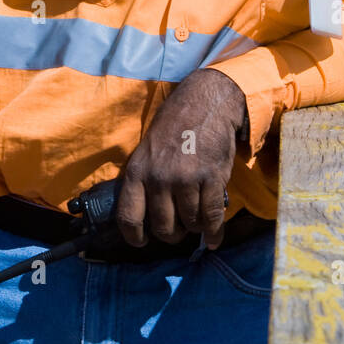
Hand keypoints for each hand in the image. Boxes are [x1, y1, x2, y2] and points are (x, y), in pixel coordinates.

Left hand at [116, 68, 245, 249]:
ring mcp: (186, 179)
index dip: (135, 236)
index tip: (142, 241)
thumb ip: (144, 178)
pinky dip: (214, 232)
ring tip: (197, 220)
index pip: (129, 216)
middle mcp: (160, 178)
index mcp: (138, 171)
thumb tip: (145, 213)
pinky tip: (214, 237)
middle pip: (163, 227)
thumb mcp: (147, 148)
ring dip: (195, 227)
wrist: (206, 103)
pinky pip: (212, 216)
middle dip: (172, 234)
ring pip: (190, 223)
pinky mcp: (212, 178)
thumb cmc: (175, 125)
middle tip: (178, 229)